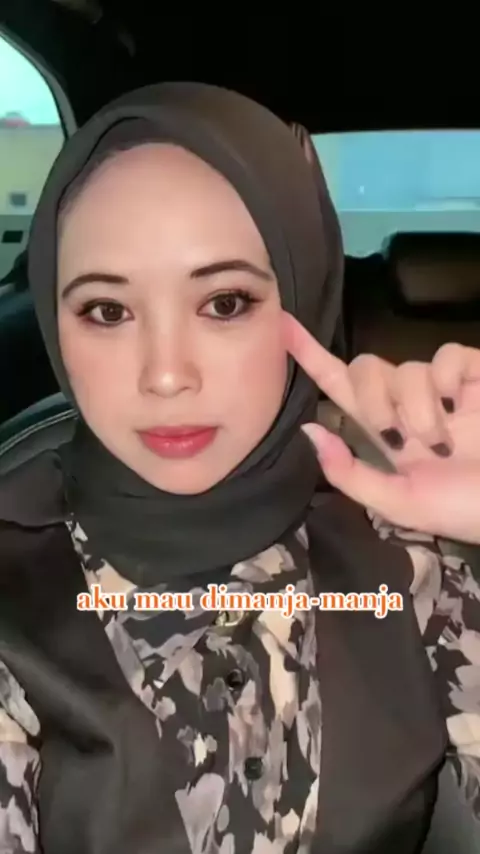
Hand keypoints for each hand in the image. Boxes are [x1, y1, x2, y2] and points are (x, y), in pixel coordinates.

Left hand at [284, 311, 479, 543]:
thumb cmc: (465, 510)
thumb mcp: (400, 504)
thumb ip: (351, 474)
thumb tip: (309, 430)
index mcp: (385, 433)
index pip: (339, 386)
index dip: (310, 356)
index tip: (281, 325)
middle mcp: (409, 404)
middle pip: (367, 368)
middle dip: (374, 400)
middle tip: (398, 439)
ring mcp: (444, 389)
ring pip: (407, 368)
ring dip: (417, 408)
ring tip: (440, 442)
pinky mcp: (475, 377)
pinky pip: (447, 356)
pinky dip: (445, 378)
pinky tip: (456, 403)